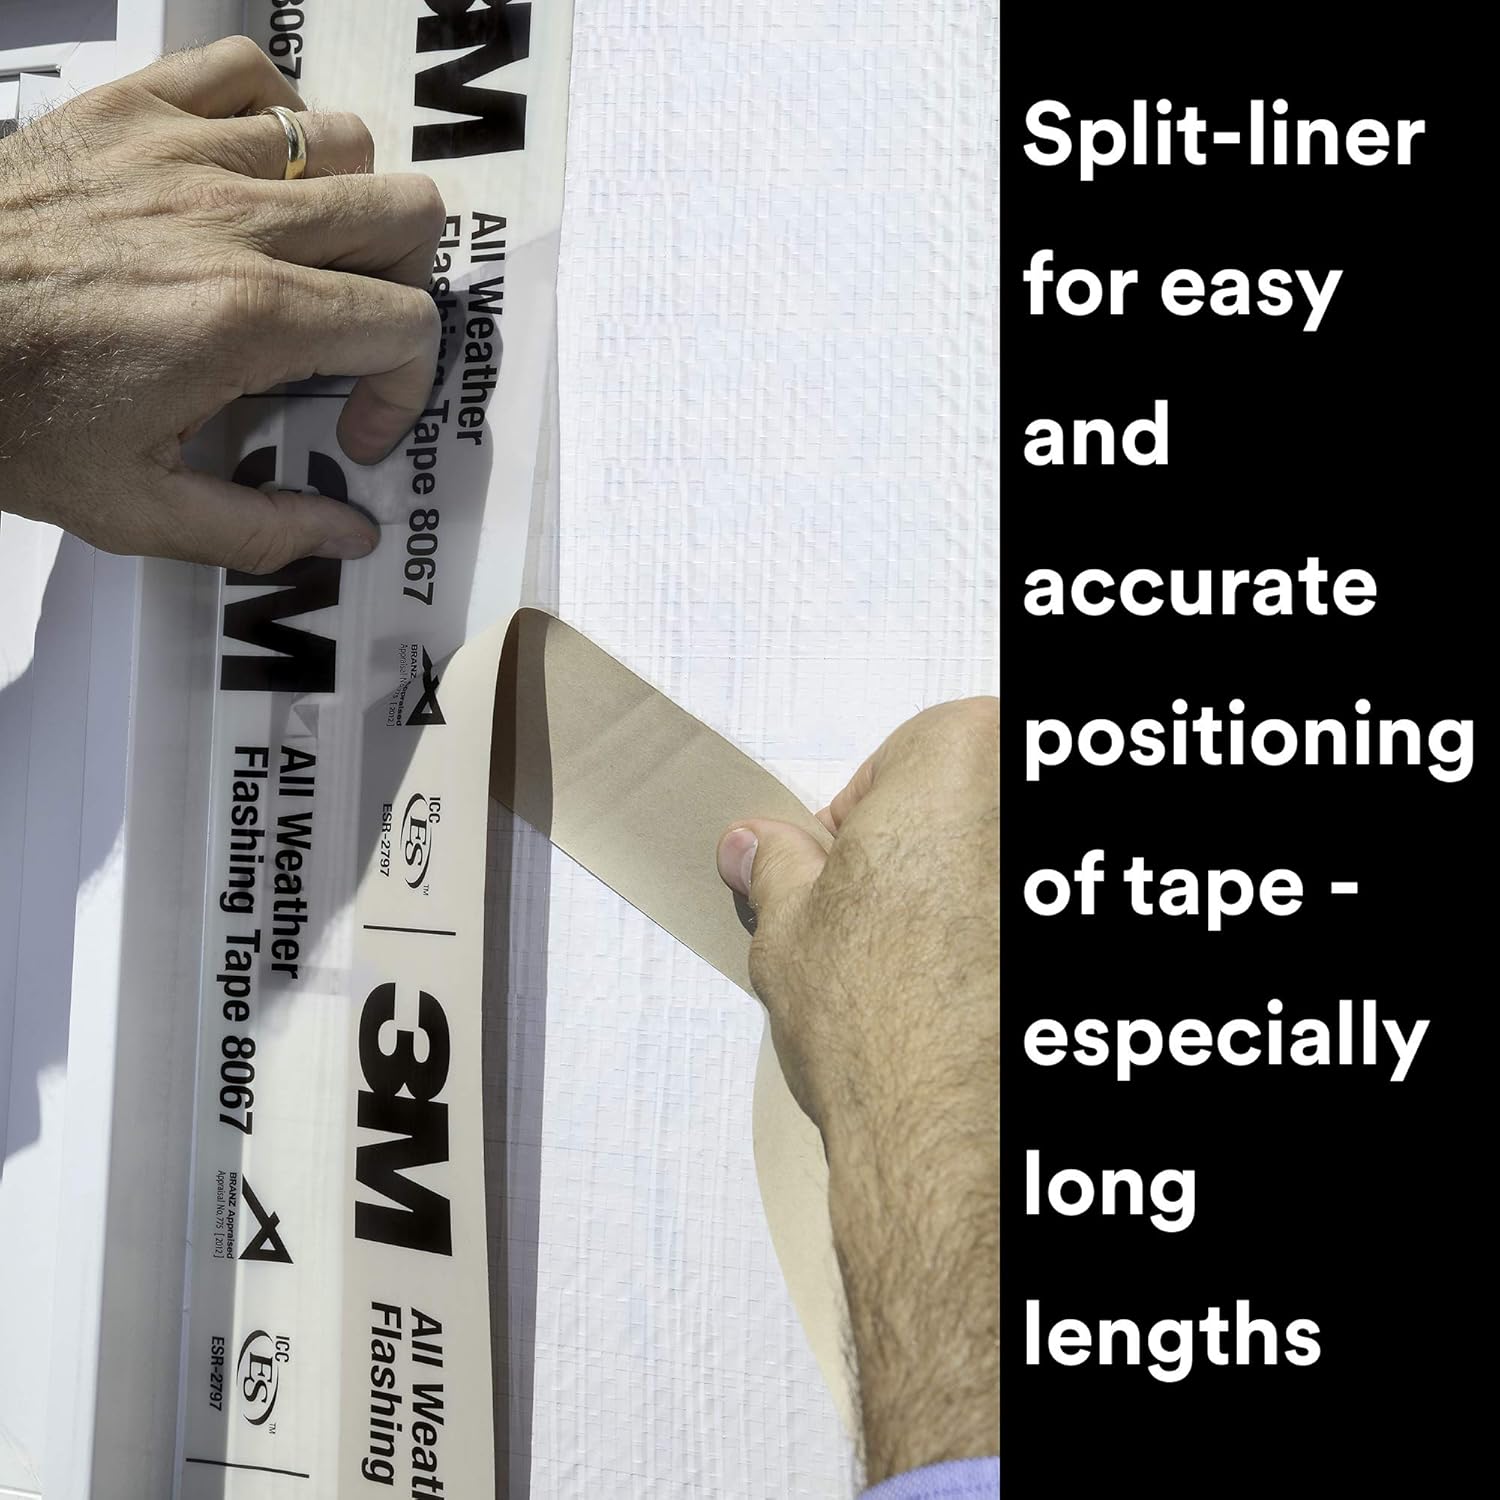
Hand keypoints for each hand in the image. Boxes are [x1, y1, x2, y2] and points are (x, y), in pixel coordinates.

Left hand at [0, 37, 445, 571]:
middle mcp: (231, 220)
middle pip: (405, 212)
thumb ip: (260, 531)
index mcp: (245, 317)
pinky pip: (246, 71)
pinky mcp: (129, 109)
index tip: (351, 423)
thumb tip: (350, 532)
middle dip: (403, 285)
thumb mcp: (134, 510)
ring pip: (345, 140)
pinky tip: (252, 176)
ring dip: (349, 204)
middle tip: (352, 334)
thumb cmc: (6, 413)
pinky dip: (274, 115)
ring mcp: (181, 151)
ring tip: (308, 258)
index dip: (403, 386)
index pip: (405, 323)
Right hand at [717, 697, 998, 1482]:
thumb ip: (777, 866)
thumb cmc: (886, 1022)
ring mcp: (1060, 878)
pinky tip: (971, 997)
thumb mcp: (790, 927)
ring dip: (970, 902)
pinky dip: (1003, 947)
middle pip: (965, 806)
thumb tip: (756, 848)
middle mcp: (1029, 801)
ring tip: (925, 971)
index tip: (838, 874)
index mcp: (961, 754)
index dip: (858, 823)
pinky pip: (1026, 925)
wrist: (950, 1137)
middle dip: (921, 855)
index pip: (899, 762)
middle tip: (878, 923)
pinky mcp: (1088, 937)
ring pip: (1001, 869)